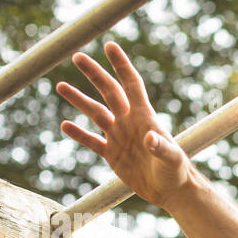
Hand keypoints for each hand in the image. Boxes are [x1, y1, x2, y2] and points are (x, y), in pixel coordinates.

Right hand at [55, 41, 192, 209]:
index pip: (131, 84)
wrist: (171, 191)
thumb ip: (161, 147)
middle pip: (109, 91)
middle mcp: (129, 122)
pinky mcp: (112, 154)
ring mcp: (119, 137)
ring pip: (95, 113)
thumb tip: (150, 137)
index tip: (109, 46)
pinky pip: (92, 141)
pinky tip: (65, 125)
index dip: (121, 65)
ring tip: (60, 86)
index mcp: (144, 117)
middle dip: (94, 74)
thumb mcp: (172, 159)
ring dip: (79, 100)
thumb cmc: (176, 172)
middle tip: (77, 56)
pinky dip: (79, 133)